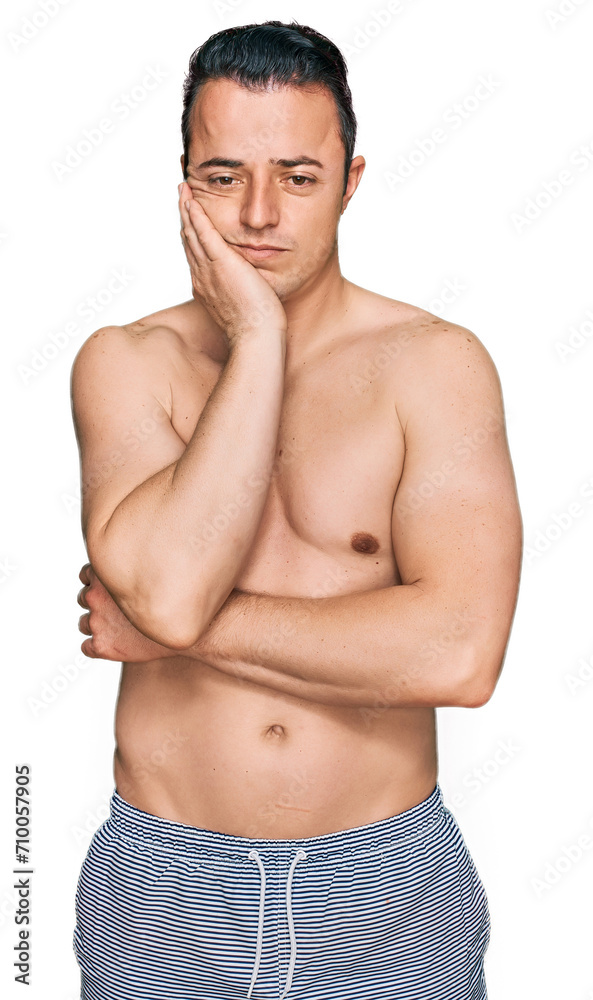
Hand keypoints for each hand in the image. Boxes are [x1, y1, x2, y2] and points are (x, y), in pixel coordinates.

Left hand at [77, 563, 175, 661]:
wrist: (188, 630)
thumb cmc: (174, 600)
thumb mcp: (150, 573)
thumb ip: (130, 570)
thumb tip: (123, 565)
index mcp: (104, 574)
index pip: (85, 575)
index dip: (99, 583)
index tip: (113, 591)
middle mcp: (95, 596)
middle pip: (83, 598)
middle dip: (97, 604)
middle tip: (119, 611)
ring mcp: (96, 621)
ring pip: (84, 623)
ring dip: (97, 626)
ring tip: (122, 628)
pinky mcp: (100, 645)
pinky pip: (87, 647)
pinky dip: (97, 647)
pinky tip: (118, 644)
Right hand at [178, 181, 287, 344]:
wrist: (255, 336)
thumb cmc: (255, 327)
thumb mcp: (243, 305)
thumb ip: (240, 291)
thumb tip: (247, 283)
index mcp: (206, 287)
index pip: (196, 255)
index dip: (192, 235)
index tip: (190, 221)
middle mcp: (202, 277)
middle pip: (189, 241)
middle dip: (185, 217)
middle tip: (182, 197)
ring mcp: (209, 270)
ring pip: (192, 234)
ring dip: (187, 210)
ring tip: (183, 191)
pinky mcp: (221, 262)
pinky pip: (204, 233)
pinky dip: (196, 215)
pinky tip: (192, 201)